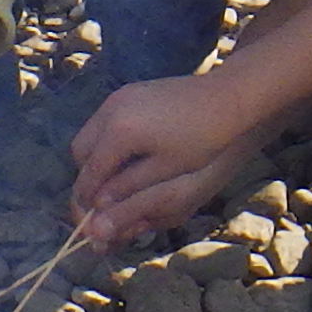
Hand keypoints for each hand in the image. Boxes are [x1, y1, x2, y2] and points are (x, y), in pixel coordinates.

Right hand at [69, 74, 262, 248]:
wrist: (230, 96)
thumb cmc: (204, 138)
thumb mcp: (165, 171)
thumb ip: (128, 191)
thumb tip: (98, 216)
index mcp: (119, 132)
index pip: (90, 173)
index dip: (88, 200)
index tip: (92, 219)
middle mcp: (111, 110)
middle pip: (81, 152)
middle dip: (88, 177)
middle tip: (105, 199)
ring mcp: (119, 97)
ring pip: (90, 134)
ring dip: (97, 158)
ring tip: (118, 180)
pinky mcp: (129, 92)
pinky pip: (104, 121)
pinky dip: (108, 141)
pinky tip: (129, 155)